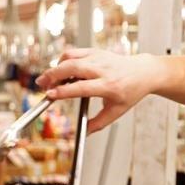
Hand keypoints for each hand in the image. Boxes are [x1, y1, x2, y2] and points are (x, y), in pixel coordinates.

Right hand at [37, 47, 160, 132]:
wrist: (143, 72)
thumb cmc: (131, 92)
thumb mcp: (117, 111)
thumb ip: (99, 123)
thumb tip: (84, 133)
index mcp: (110, 86)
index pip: (82, 88)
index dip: (64, 91)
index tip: (49, 95)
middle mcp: (104, 70)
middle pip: (73, 68)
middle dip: (53, 75)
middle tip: (41, 84)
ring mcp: (99, 58)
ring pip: (71, 58)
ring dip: (55, 68)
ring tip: (49, 80)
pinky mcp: (96, 51)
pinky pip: (74, 53)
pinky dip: (63, 60)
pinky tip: (61, 70)